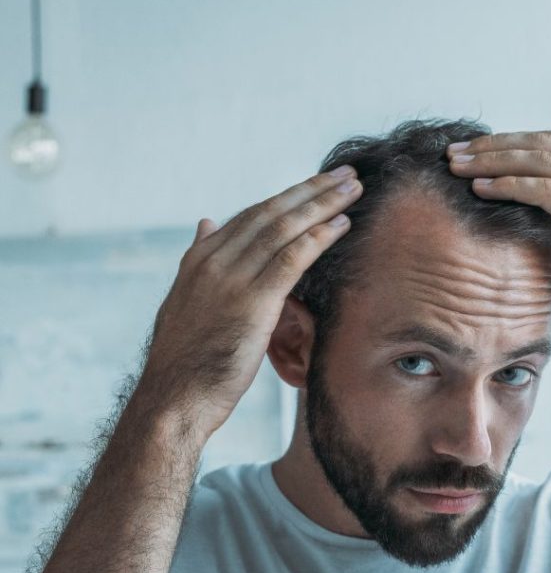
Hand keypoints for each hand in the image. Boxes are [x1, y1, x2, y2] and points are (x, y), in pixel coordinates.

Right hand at [137, 167, 362, 438]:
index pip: (250, 218)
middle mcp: (214, 261)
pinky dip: (319, 237)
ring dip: (323, 204)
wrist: (174, 398)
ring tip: (353, 189)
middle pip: (270, 213)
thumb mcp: (187, 304)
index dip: (287, 199)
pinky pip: (292, 258)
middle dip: (311, 190)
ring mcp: (231, 278)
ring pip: (284, 228)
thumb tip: (206, 223)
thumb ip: (200, 262)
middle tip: (345, 174)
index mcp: (199, 260)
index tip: (315, 186)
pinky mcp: (252, 300)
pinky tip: (342, 224)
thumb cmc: (186, 363)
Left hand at [445, 130, 550, 344]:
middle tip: (455, 150)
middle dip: (494, 145)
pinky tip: (481, 188)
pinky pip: (545, 191)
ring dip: (493, 161)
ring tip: (458, 166)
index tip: (475, 149)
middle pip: (542, 143)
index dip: (511, 141)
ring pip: (540, 161)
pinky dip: (509, 185)